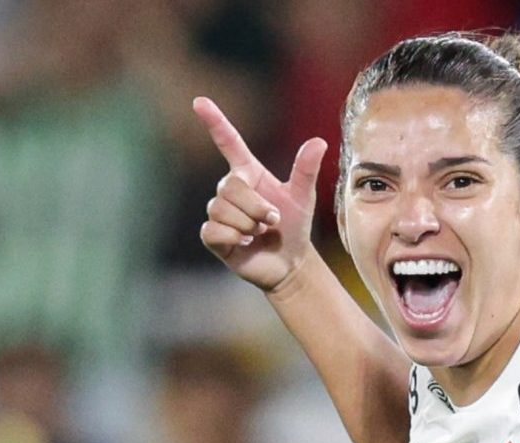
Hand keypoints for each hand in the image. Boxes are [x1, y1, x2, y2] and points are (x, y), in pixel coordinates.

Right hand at [193, 95, 325, 291]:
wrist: (289, 263)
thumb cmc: (294, 226)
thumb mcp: (303, 198)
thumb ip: (306, 171)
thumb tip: (319, 142)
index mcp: (249, 172)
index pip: (229, 142)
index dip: (215, 122)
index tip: (200, 101)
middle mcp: (230, 188)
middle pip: (230, 187)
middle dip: (256, 208)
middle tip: (273, 220)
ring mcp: (219, 211)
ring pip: (222, 210)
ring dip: (248, 225)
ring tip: (259, 233)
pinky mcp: (213, 234)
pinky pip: (214, 230)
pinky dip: (234, 238)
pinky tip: (244, 244)